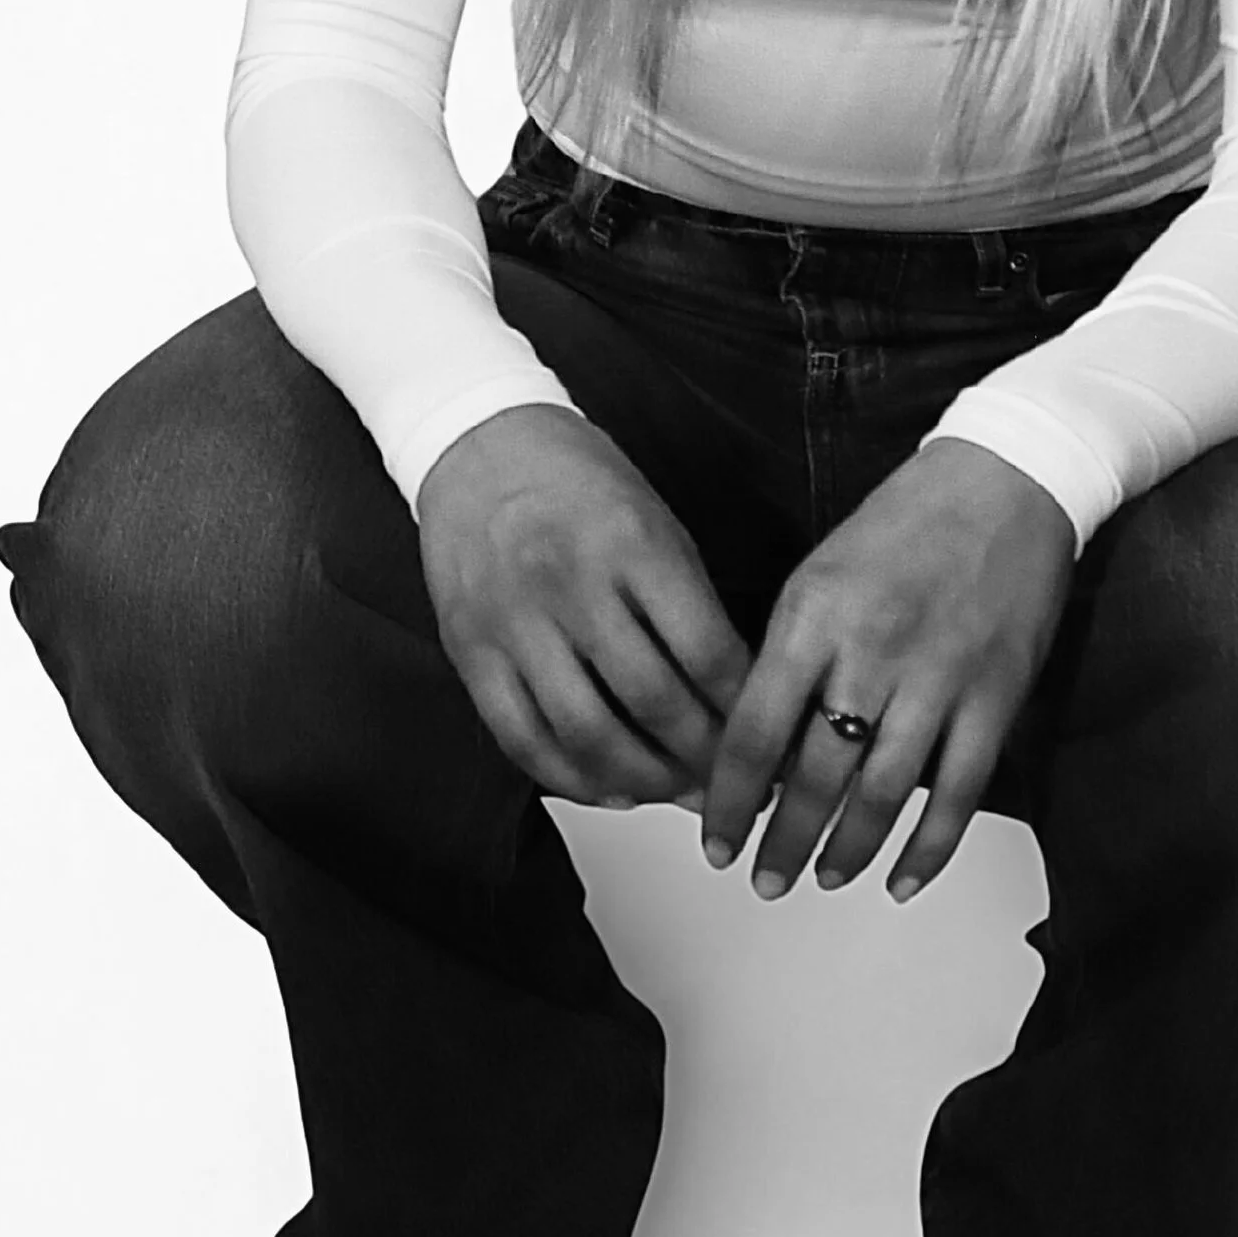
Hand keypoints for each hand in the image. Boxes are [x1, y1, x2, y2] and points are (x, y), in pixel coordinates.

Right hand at [418, 406, 752, 808]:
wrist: (478, 443)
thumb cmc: (578, 479)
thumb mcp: (654, 520)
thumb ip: (688, 603)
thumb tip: (731, 694)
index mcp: (632, 544)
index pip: (706, 652)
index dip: (743, 711)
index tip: (767, 738)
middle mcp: (571, 585)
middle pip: (653, 702)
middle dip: (703, 757)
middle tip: (733, 782)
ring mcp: (514, 623)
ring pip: (587, 734)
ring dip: (644, 779)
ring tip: (678, 792)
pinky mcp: (470, 652)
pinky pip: (523, 739)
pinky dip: (572, 778)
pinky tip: (610, 788)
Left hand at [699, 440, 1076, 903]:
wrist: (1007, 479)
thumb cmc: (905, 521)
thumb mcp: (820, 572)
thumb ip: (789, 655)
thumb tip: (757, 747)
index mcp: (814, 615)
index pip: (754, 732)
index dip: (728, 800)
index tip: (713, 842)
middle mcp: (871, 652)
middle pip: (815, 776)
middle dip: (783, 841)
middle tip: (764, 880)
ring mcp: (939, 678)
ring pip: (883, 795)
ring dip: (847, 850)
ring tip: (823, 879)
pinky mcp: (997, 696)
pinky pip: (959, 792)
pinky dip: (930, 847)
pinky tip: (903, 880)